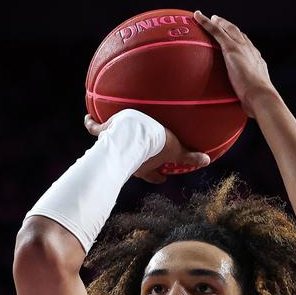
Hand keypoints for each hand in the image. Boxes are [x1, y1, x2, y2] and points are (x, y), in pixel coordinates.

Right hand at [84, 113, 209, 183]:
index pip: (153, 175)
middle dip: (137, 165)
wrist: (133, 133)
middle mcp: (128, 160)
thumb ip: (189, 157)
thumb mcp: (175, 149)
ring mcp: (115, 146)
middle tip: (143, 160)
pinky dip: (91, 123)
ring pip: (114, 147)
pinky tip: (87, 117)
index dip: (158, 177)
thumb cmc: (154, 144)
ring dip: (113, 145)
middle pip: (134, 165)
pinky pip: (95, 128)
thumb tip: (208, 161)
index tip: (163, 177)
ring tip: (109, 137)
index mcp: (145, 166)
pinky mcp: (105, 132)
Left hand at [193, 10, 278, 118]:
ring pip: (228, 29)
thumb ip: (246, 102)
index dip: (242, 42)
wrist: (261, 97)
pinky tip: (197, 17)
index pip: (248, 49)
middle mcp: (251, 52)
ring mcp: (242, 49)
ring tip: (210, 18)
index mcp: (257, 63)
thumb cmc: (258, 104)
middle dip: (231, 28)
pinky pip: (217, 31)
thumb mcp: (252, 101)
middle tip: (221, 23)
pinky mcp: (232, 49)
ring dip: (219, 22)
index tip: (236, 40)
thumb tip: (244, 114)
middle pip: (240, 35)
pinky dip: (207, 23)